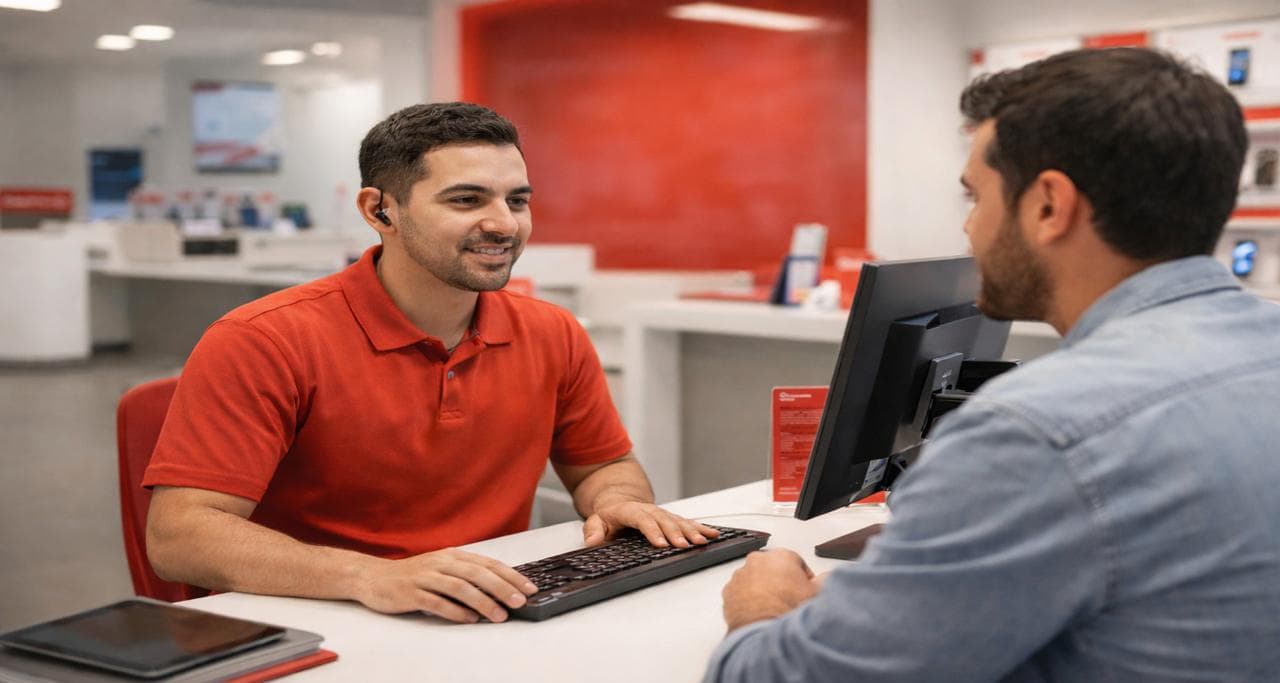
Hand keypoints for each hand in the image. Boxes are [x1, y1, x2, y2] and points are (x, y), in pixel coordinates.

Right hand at [354, 548, 538, 623]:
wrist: (372, 577)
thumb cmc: (413, 575)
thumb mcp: (442, 569)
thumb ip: (466, 576)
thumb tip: (500, 590)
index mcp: (452, 556)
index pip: (488, 564)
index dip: (510, 575)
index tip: (529, 588)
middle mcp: (441, 563)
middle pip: (477, 574)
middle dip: (502, 588)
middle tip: (520, 602)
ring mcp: (425, 577)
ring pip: (459, 587)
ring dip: (482, 602)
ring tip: (499, 615)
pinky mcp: (411, 593)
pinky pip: (436, 602)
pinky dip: (455, 611)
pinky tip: (469, 619)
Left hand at [582, 501, 720, 547]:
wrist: (620, 500)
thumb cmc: (610, 515)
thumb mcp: (595, 520)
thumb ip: (592, 530)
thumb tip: (592, 542)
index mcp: (631, 511)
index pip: (643, 520)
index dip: (652, 531)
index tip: (660, 544)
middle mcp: (650, 510)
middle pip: (665, 521)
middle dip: (675, 534)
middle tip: (684, 546)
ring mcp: (662, 514)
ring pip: (679, 521)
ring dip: (691, 532)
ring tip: (701, 542)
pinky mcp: (672, 519)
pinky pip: (688, 523)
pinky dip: (701, 528)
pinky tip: (712, 535)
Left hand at [721, 549, 817, 631]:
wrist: (763, 632)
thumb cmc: (788, 611)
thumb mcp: (817, 594)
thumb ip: (824, 580)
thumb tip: (826, 578)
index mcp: (781, 556)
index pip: (797, 563)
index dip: (803, 579)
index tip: (805, 590)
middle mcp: (758, 561)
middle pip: (774, 570)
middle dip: (781, 582)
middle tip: (789, 601)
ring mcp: (740, 576)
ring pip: (755, 580)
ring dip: (763, 590)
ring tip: (773, 609)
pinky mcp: (728, 592)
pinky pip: (741, 593)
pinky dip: (748, 601)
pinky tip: (759, 614)